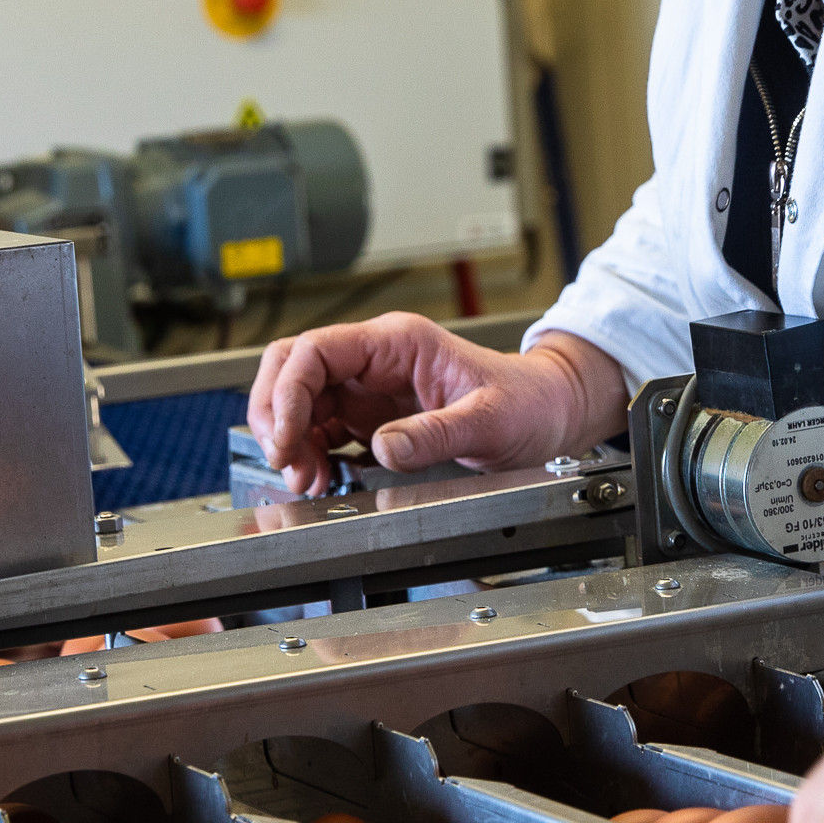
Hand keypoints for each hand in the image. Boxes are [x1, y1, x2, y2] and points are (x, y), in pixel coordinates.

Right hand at [244, 315, 623, 496]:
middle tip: (285, 461)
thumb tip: (383, 447)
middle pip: (291, 370)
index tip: (287, 439)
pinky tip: (318, 479)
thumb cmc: (527, 401)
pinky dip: (308, 455)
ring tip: (304, 479)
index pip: (315, 351)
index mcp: (397, 343)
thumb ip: (437, 433)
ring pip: (299, 402)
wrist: (547, 411)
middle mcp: (374, 361)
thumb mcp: (490, 419)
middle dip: (275, 414)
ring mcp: (369, 389)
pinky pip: (320, 429)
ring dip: (289, 440)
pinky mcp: (370, 418)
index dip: (288, 392)